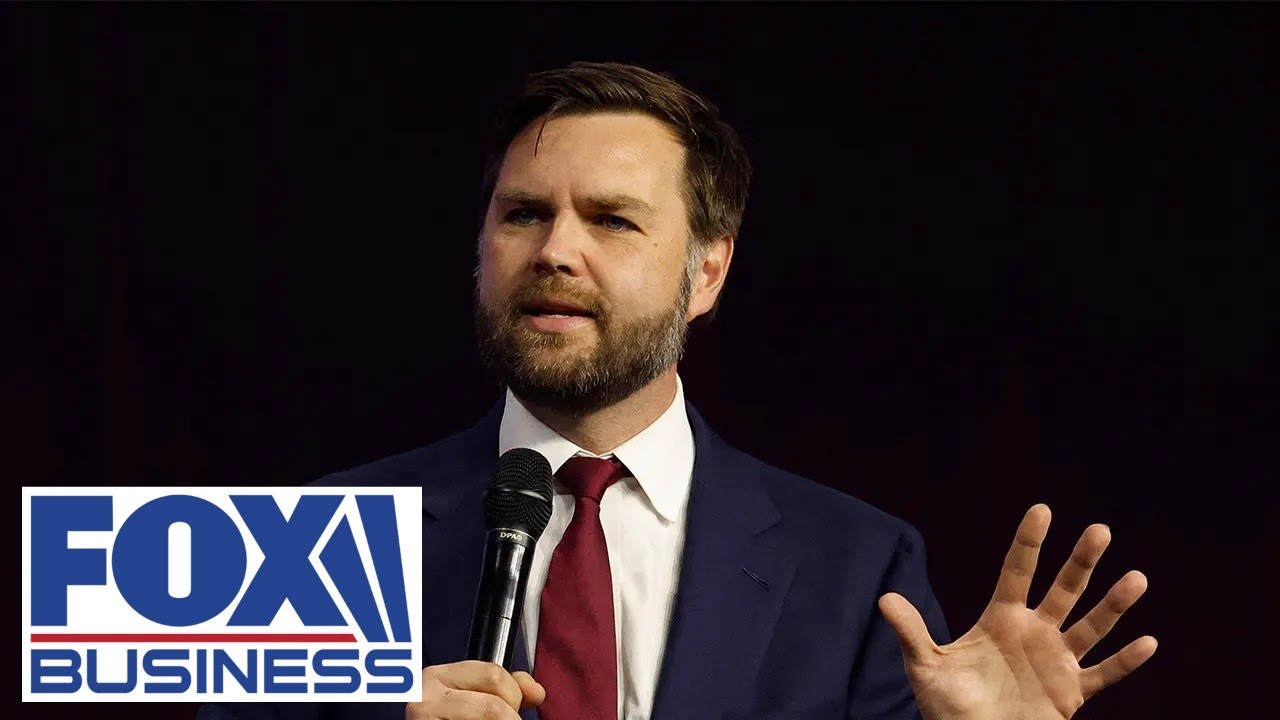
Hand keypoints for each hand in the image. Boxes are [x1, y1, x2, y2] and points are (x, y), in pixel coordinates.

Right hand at [406, 661, 544, 719]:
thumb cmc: (443, 717)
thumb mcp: (469, 696)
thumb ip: (504, 688)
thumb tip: (536, 691)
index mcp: (436, 677)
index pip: (493, 674)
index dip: (515, 694)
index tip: (519, 707)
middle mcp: (424, 698)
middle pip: (494, 705)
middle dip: (510, 718)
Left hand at [879, 504, 1155, 719]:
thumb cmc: (946, 706)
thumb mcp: (925, 667)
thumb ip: (911, 632)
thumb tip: (884, 597)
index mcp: (1000, 619)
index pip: (1017, 571)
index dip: (1029, 541)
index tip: (1041, 509)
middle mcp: (1034, 632)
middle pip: (1062, 589)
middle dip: (1080, 561)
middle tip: (1099, 530)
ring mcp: (1056, 660)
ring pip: (1090, 626)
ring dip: (1113, 605)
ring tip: (1137, 578)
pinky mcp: (1071, 692)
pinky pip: (1104, 674)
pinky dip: (1125, 662)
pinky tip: (1148, 642)